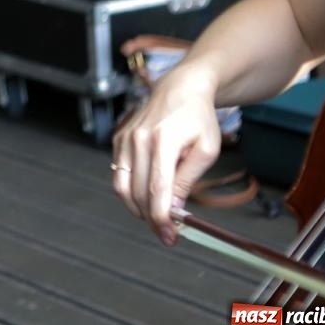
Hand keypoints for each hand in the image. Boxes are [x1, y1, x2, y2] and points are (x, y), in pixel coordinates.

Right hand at [111, 64, 223, 245]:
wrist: (180, 89)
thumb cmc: (197, 118)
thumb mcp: (206, 150)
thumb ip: (187, 179)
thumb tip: (175, 209)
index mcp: (162, 141)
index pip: (156, 189)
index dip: (161, 217)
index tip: (169, 235)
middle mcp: (137, 140)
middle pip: (137, 192)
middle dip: (151, 218)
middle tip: (166, 233)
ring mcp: (124, 139)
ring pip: (122, 186)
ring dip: (137, 208)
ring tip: (155, 217)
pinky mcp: (118, 140)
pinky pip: (118, 173)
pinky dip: (130, 191)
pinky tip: (147, 195)